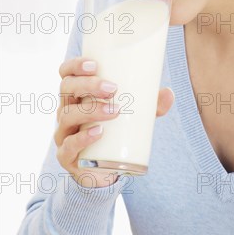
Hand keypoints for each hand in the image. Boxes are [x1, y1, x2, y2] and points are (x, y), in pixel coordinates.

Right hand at [54, 56, 174, 187]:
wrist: (105, 170)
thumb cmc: (116, 131)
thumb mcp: (134, 114)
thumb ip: (151, 105)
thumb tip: (169, 93)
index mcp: (77, 94)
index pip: (66, 73)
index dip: (75, 65)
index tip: (95, 64)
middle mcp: (66, 110)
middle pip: (66, 89)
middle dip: (88, 85)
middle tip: (112, 88)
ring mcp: (64, 133)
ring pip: (67, 115)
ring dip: (91, 110)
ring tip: (115, 110)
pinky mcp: (67, 157)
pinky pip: (68, 146)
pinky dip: (83, 138)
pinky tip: (99, 132)